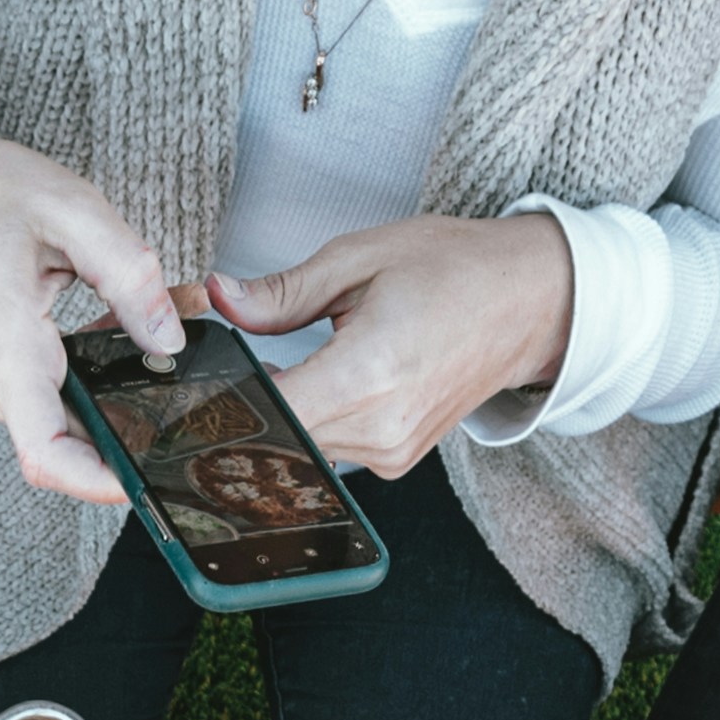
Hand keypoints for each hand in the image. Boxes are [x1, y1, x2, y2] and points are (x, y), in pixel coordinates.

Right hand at [0, 115, 184, 505]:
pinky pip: (59, 397)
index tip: (149, 479)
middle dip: (137, 422)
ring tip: (170, 334)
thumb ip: (128, 273)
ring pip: (71, 421)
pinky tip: (132, 332)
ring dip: (123, 394)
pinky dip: (101, 374)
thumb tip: (169, 341)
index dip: (101, 482)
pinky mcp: (3, 378)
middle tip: (194, 385)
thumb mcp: (68, 208)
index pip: (46, 454)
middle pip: (71, 445)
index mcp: (4, 345)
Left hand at [215, 213, 573, 480]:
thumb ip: (282, 291)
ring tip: (280, 371)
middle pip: (277, 435)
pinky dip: (310, 424)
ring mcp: (390, 452)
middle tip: (227, 371)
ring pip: (298, 448)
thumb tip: (220, 298)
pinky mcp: (395, 461)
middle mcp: (380, 426)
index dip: (221, 402)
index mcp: (369, 371)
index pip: (268, 411)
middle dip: (245, 406)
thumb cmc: (455, 269)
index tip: (190, 388)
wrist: (529, 302)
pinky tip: (314, 389)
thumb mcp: (359, 258)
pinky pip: (328, 451)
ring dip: (278, 416)